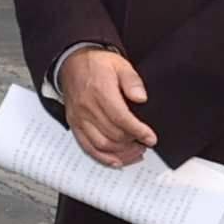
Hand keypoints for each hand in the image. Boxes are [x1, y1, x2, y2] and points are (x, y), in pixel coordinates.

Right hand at [58, 45, 157, 167]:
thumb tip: (141, 97)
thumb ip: (132, 80)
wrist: (72, 62)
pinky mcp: (74, 125)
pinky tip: (117, 161)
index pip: (121, 118)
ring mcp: (79, 118)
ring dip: (121, 153)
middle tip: (145, 144)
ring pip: (101, 145)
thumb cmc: (97, 64)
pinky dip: (103, 158)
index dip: (138, 131)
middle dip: (132, 143)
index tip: (150, 138)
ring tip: (135, 152)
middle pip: (113, 134)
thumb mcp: (120, 64)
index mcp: (100, 92)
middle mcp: (87, 108)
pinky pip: (87, 148)